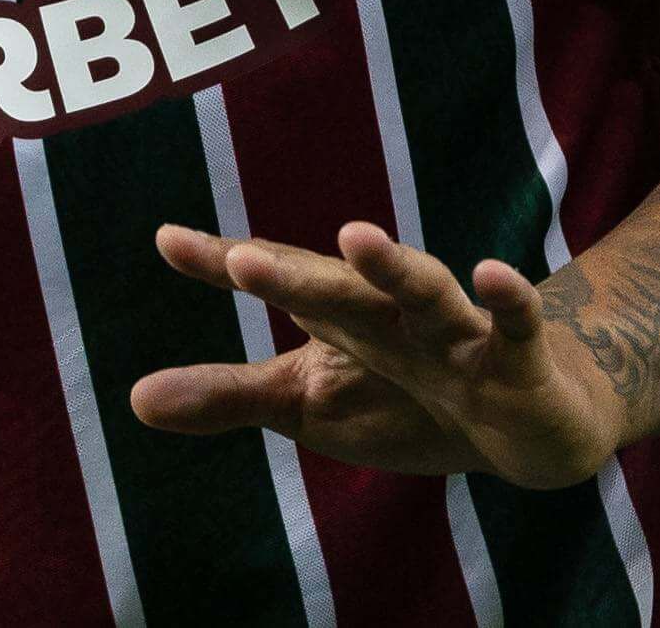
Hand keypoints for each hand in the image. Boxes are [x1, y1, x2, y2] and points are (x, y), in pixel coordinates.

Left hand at [127, 222, 626, 489]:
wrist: (525, 425)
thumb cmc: (404, 400)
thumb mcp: (309, 402)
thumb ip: (229, 396)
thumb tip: (134, 400)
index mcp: (338, 316)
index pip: (275, 283)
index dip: (222, 266)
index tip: (165, 241)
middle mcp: (391, 312)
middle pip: (338, 289)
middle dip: (293, 275)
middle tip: (242, 262)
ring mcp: (456, 331)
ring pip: (424, 290)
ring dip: (392, 264)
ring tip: (356, 234)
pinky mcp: (519, 359)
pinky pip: (514, 325)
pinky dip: (506, 299)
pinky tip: (492, 273)